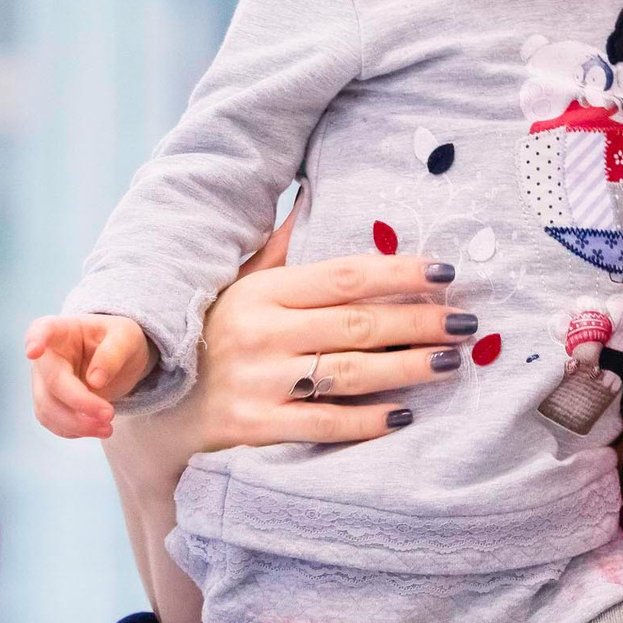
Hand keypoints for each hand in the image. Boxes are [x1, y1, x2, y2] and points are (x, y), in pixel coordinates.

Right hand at [24, 314, 151, 438]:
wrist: (119, 359)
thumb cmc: (119, 340)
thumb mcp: (127, 337)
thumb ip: (113, 354)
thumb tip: (95, 381)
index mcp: (62, 331)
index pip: (41, 330)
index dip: (35, 340)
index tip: (34, 351)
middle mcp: (46, 357)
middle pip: (51, 382)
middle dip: (79, 403)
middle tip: (109, 415)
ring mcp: (44, 382)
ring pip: (48, 408)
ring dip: (76, 424)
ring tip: (107, 429)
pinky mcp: (49, 403)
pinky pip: (52, 422)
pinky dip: (73, 430)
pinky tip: (95, 429)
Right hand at [111, 245, 478, 476]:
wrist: (155, 411)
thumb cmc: (211, 338)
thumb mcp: (237, 286)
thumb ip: (279, 249)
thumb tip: (313, 193)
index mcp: (262, 291)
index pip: (346, 275)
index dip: (401, 271)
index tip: (446, 272)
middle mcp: (260, 332)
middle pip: (359, 324)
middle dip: (421, 322)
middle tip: (467, 322)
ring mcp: (258, 382)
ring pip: (351, 372)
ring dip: (408, 368)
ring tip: (451, 362)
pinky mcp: (255, 428)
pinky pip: (324, 423)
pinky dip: (368, 421)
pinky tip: (405, 415)